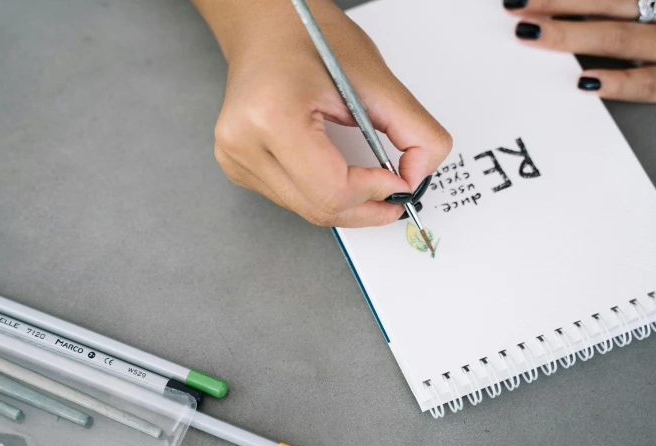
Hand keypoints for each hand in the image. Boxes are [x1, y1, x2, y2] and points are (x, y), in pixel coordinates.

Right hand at [193, 0, 451, 226]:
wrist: (264, 25)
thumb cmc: (308, 37)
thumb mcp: (373, 77)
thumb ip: (413, 129)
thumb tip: (420, 174)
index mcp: (272, 117)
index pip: (333, 189)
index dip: (375, 192)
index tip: (401, 182)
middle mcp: (244, 144)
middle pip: (320, 208)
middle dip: (367, 208)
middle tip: (396, 197)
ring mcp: (235, 159)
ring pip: (308, 210)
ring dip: (348, 204)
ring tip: (373, 183)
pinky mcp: (237, 167)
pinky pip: (293, 200)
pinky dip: (324, 195)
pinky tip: (339, 175)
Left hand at [505, 0, 655, 111]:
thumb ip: (616, 7)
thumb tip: (555, 10)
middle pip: (610, 0)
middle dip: (558, 2)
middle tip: (516, 6)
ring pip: (620, 37)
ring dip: (571, 34)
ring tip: (531, 34)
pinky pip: (647, 82)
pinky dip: (615, 82)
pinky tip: (584, 82)